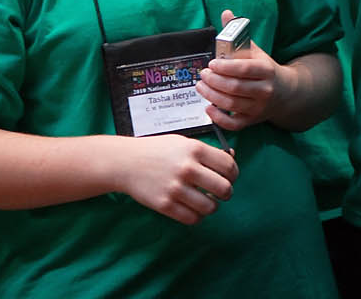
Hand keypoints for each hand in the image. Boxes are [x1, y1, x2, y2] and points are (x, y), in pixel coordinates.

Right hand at [118, 135, 236, 224]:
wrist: (127, 162)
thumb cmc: (158, 151)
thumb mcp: (183, 142)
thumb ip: (207, 152)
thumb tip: (232, 159)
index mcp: (195, 149)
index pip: (228, 166)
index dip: (233, 174)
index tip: (230, 177)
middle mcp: (187, 168)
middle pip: (224, 189)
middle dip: (226, 193)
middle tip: (221, 192)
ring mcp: (176, 188)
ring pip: (210, 207)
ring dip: (212, 206)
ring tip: (206, 201)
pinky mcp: (165, 205)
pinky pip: (192, 218)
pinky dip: (197, 216)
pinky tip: (193, 208)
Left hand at [196, 8, 279, 129]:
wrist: (286, 92)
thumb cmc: (265, 69)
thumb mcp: (255, 50)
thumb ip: (238, 33)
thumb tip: (227, 13)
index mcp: (266, 70)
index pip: (245, 69)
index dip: (226, 67)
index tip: (212, 63)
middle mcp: (264, 90)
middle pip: (236, 88)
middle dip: (215, 81)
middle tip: (203, 74)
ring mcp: (258, 107)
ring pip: (232, 105)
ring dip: (212, 96)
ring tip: (201, 86)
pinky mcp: (252, 120)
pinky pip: (234, 124)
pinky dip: (219, 118)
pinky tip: (208, 108)